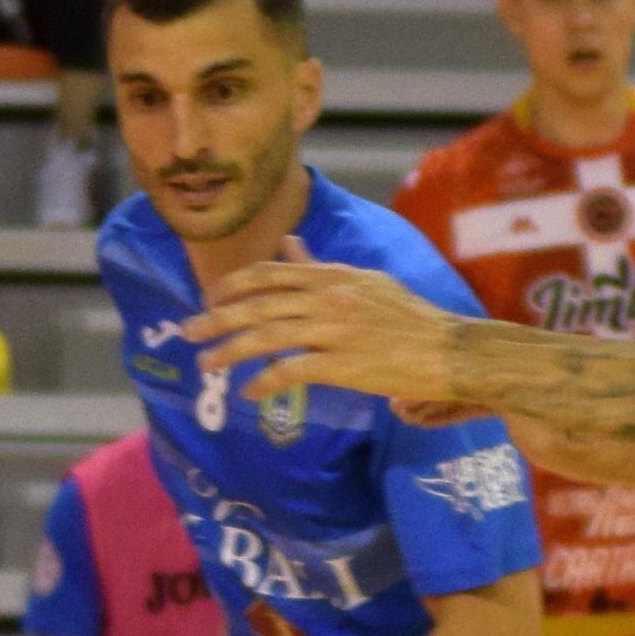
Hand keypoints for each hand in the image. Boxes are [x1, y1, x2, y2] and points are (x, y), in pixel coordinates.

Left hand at [193, 252, 467, 402]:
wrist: (447, 349)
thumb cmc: (408, 317)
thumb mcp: (364, 281)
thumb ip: (320, 267)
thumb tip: (290, 244)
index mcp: (332, 276)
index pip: (270, 274)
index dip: (233, 285)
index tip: (209, 298)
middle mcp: (328, 298)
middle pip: (258, 304)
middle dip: (216, 318)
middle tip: (187, 331)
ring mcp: (334, 331)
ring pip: (267, 337)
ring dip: (229, 351)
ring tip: (206, 364)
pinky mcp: (343, 365)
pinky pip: (292, 371)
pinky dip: (265, 381)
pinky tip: (249, 391)